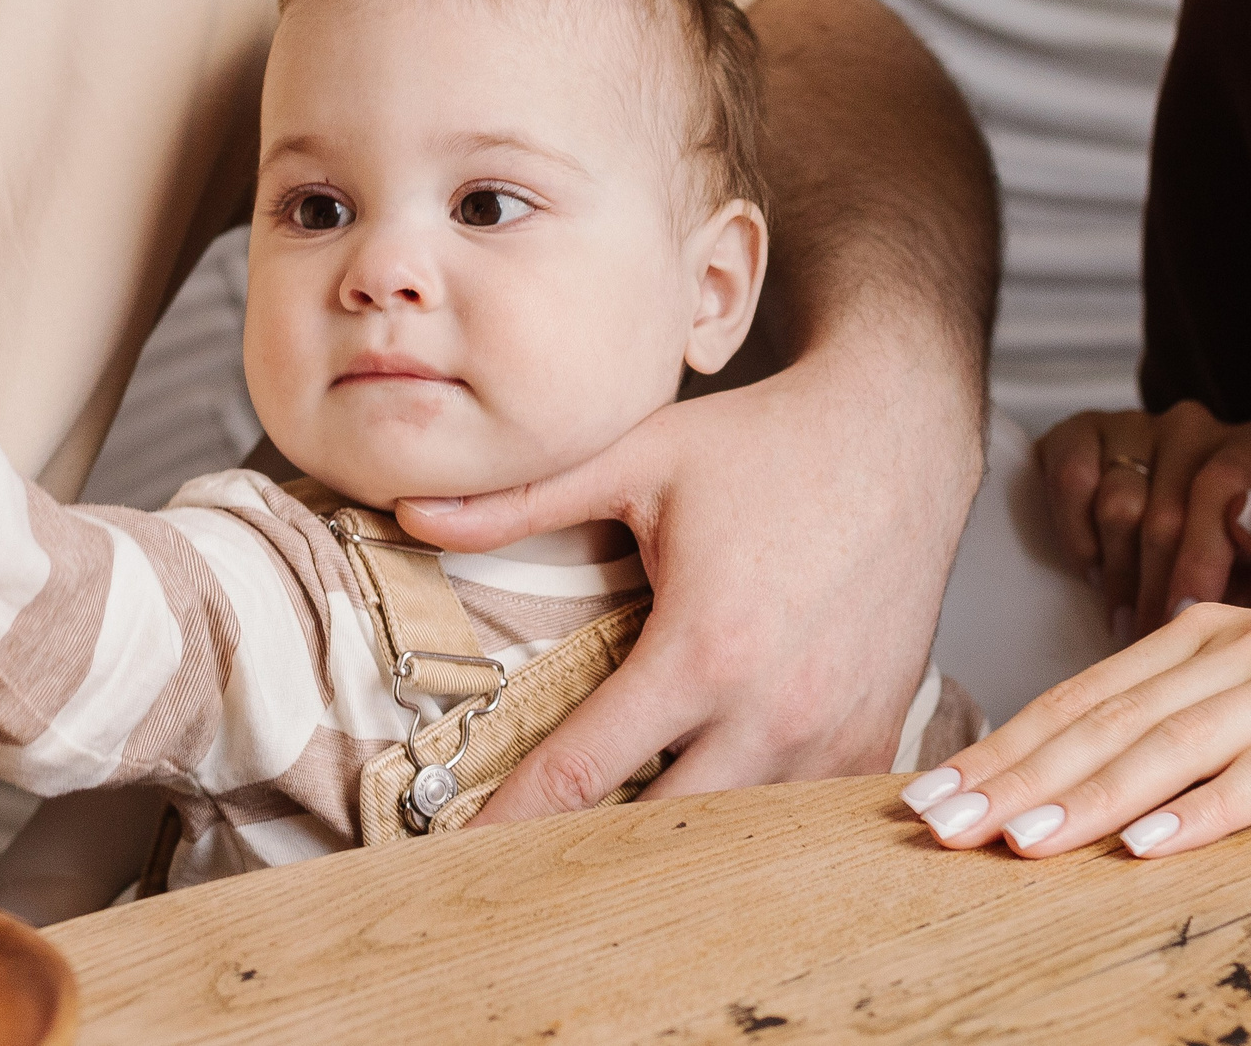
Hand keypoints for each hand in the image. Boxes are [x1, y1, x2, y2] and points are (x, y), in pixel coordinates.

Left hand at [393, 342, 980, 820]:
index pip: (587, 771)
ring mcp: (835, 735)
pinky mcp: (878, 738)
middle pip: (663, 833)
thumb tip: (410, 511)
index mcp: (703, 651)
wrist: (899, 435)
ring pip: (737, 837)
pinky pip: (805, 820)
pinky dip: (752, 829)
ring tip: (602, 862)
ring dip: (673, 849)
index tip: (463, 857)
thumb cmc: (766, 444)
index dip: (517, 821)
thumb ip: (518, 502)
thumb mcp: (632, 458)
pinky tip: (703, 828)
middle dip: (588, 857)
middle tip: (521, 873)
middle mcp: (775, 712)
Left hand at [902, 601, 1250, 859]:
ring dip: (1087, 798)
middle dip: (1017, 779)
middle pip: (1100, 724)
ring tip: (1019, 839)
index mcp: (1188, 641)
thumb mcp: (1223, 685)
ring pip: (1166, 746)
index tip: (929, 793)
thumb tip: (1048, 773)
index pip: (1071, 701)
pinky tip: (1137, 845)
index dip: (997, 747)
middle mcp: (1221, 654)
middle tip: (946, 826)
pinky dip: (1195, 813)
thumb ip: (1152, 715)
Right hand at [1037, 402, 1250, 640]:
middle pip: (1168, 512)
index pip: (1227, 488)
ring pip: (1117, 505)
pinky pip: (1070, 480)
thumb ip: (1248, 559)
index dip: (1203, 557)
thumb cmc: (1225, 553)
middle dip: (1157, 587)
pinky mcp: (1081, 430)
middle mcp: (1195, 428)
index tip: (1188, 612)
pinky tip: (1092, 568)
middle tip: (1151, 637)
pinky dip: (1077, 534)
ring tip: (1124, 618)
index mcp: (1248, 451)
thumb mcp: (1247, 566)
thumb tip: (1237, 551)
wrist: (1173, 525)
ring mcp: (1135, 425)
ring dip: (1118, 574)